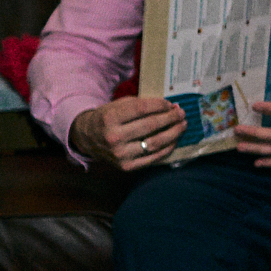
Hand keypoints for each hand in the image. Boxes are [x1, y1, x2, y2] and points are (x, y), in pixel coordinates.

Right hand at [69, 98, 187, 170]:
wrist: (87, 138)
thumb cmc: (108, 118)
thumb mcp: (118, 106)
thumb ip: (142, 104)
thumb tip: (171, 107)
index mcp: (110, 118)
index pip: (141, 109)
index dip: (160, 105)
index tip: (170, 104)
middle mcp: (113, 137)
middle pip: (150, 126)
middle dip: (170, 118)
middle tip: (182, 113)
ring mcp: (120, 154)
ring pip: (155, 143)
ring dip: (173, 133)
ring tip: (182, 125)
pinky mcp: (126, 166)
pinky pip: (153, 157)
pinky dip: (167, 148)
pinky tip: (174, 140)